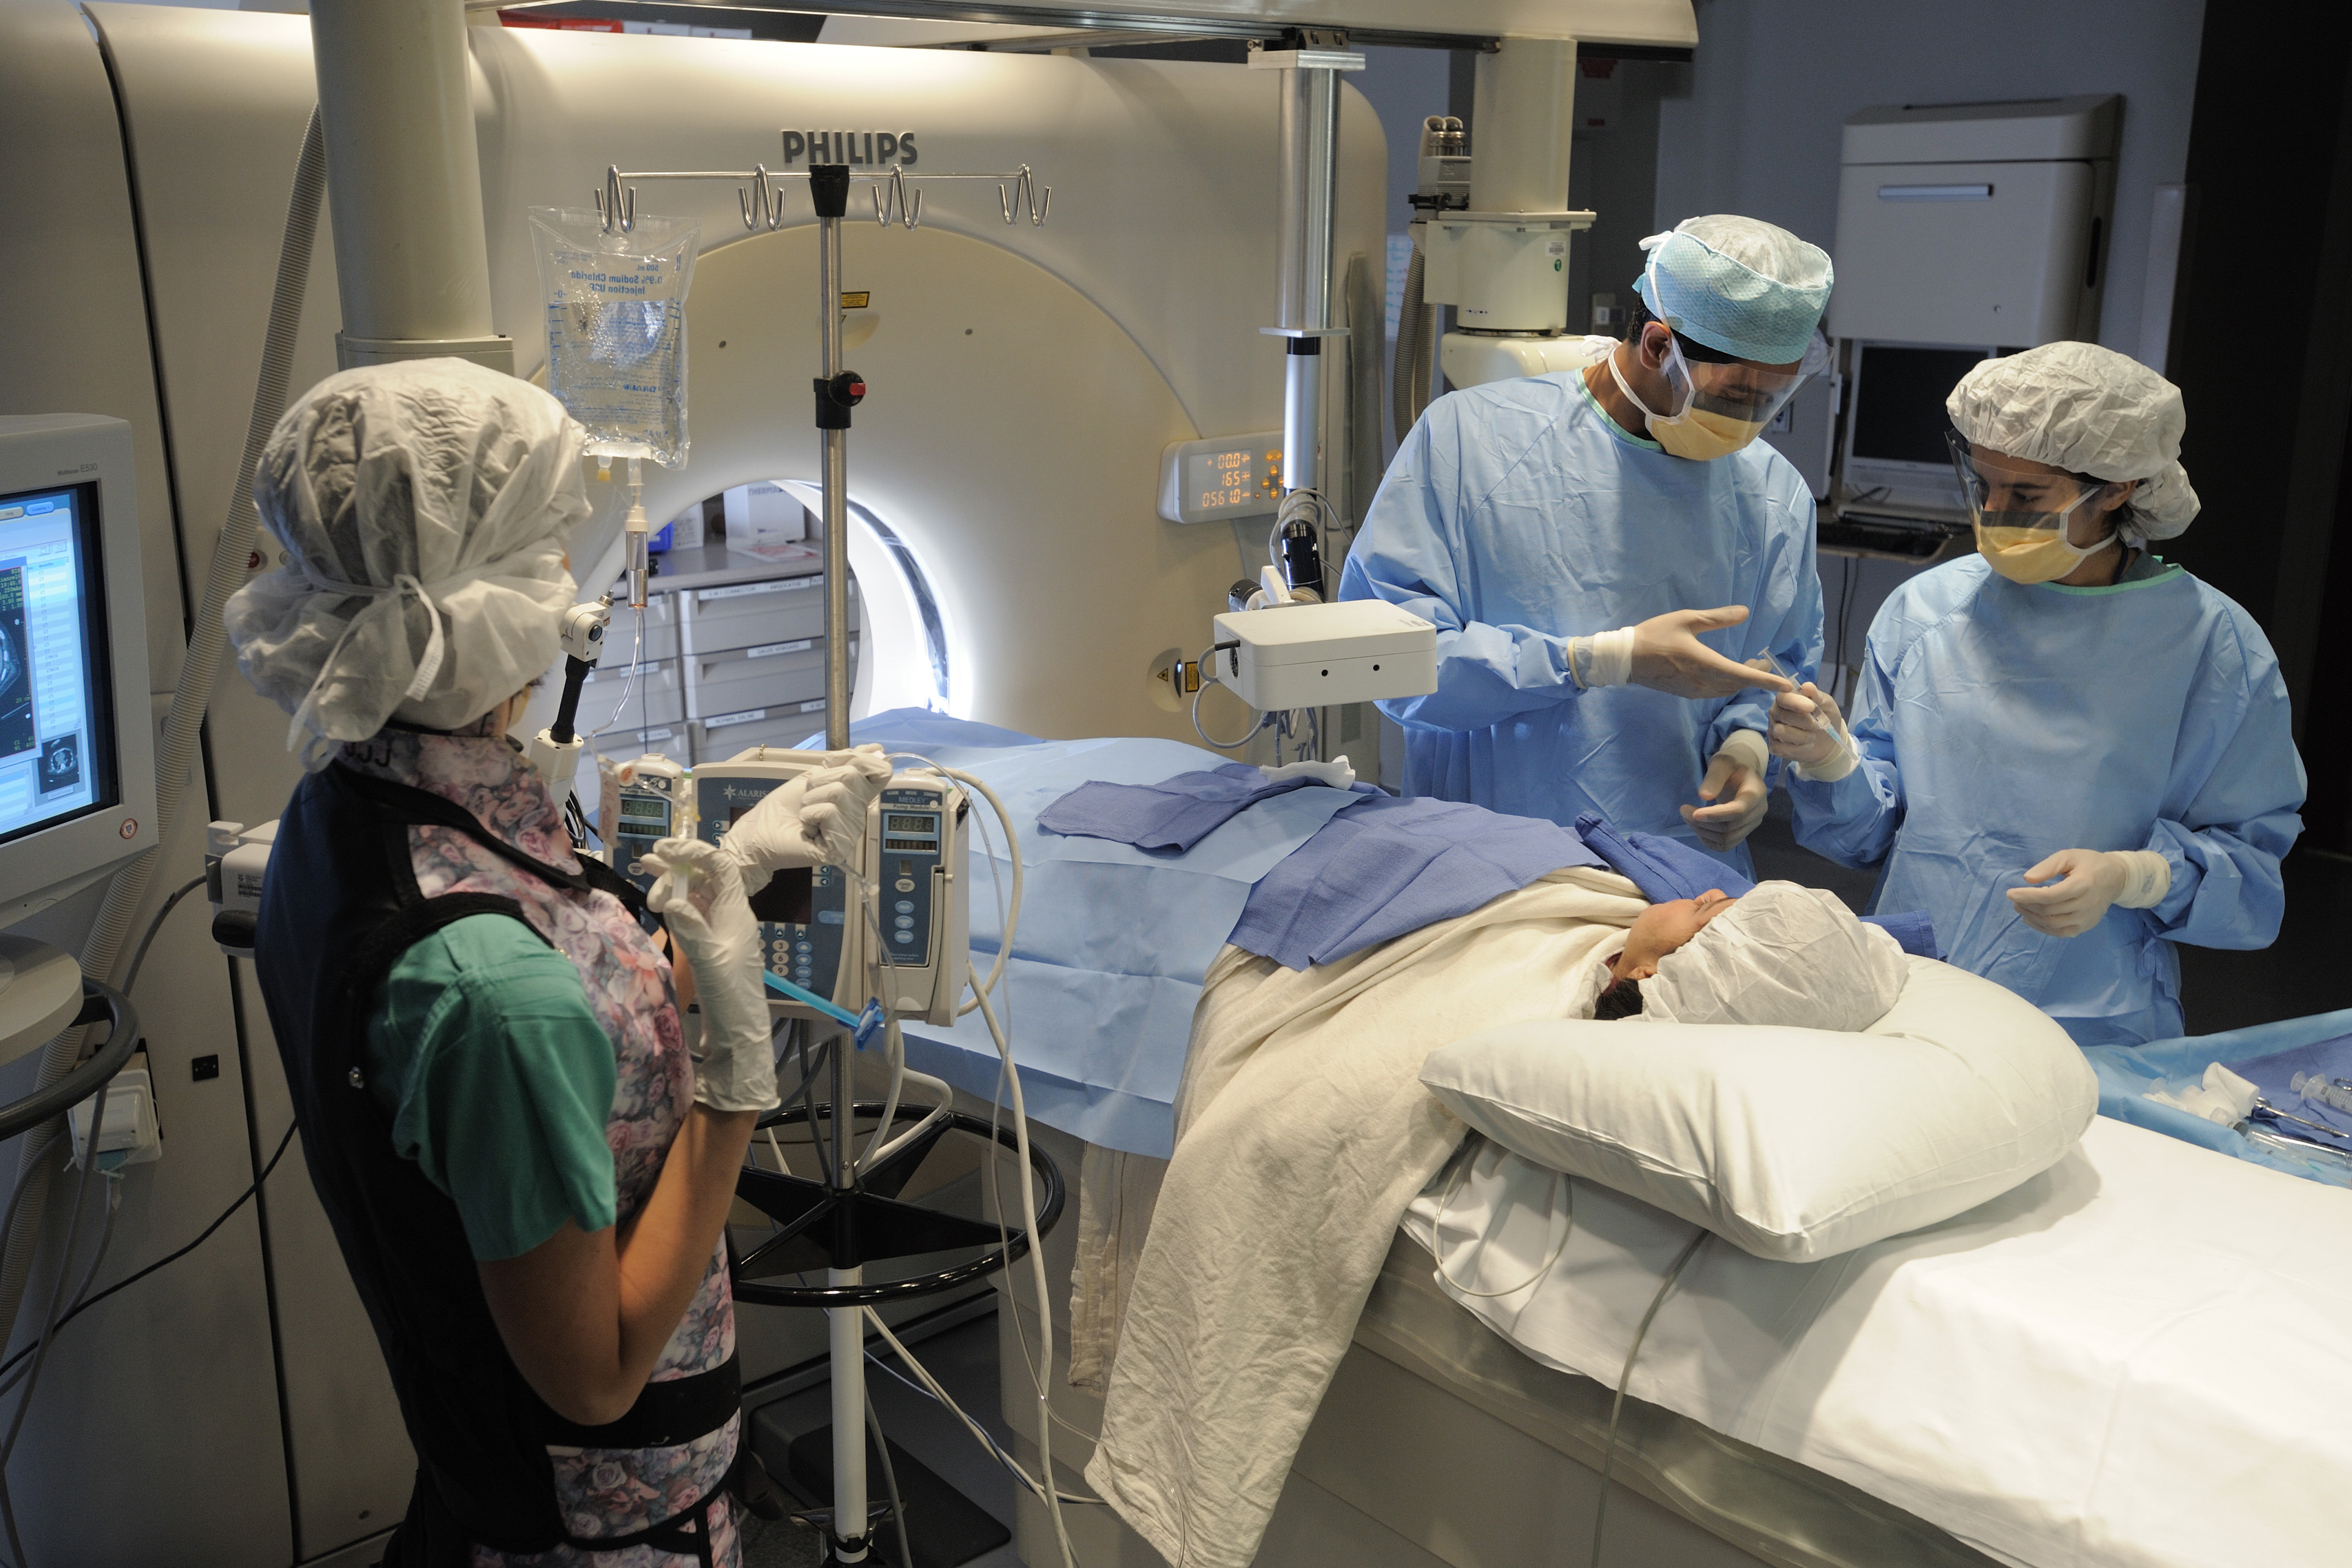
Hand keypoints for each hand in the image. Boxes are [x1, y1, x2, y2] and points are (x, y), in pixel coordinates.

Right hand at [639, 837, 776, 1111]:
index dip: (693, 851)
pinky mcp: (710, 945)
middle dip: (678, 865)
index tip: (662, 850)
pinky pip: (693, 914)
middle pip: (706, 876)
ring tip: (646, 878)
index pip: (719, 865)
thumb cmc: (730, 996)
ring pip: (697, 895)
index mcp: (736, 911)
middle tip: (647, 864)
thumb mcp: (711, 960)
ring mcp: (720, 930)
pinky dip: (676, 904)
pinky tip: (660, 903)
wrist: (738, 1034)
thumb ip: (692, 927)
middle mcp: (730, 915)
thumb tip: (673, 897)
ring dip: (674, 884)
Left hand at [718, 744, 891, 891]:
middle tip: (808, 798)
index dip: (859, 760)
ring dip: (811, 799)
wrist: (758, 833)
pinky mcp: (840, 846)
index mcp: (856, 798)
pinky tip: (806, 829)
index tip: (831, 765)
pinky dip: (809, 814)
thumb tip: (877, 748)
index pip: (879, 771)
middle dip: (821, 779)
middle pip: (853, 775)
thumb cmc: (783, 806)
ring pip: (839, 792)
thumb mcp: (814, 776)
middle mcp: (858, 816)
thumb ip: (844, 762)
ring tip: (805, 815)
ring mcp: (850, 832)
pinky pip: (829, 812)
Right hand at [1629, 607, 1796, 699]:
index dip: (1767, 681)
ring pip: (1727, 690)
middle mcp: (1703, 682)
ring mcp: (1694, 691)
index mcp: (1705, 663)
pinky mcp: (1686, 694)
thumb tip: (1745, 612)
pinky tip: (1727, 675)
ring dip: (1741, 682)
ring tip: (1749, 668)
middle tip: (1765, 663)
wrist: (1625, 659)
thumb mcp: (1686, 619)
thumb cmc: (1655, 635)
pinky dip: (1727, 685)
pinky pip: (1714, 692)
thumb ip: (1717, 618)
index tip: (1787, 685)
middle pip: (1738, 685)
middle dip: (1756, 678)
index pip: (1743, 675)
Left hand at [1680, 750, 1767, 851]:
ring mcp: (1752, 824)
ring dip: (1702, 831)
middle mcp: (1758, 812)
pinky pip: (1725, 846)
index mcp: (1756, 793)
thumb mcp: (1721, 763)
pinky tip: (1697, 826)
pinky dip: (1707, 839)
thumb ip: (1714, 777)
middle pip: (1729, 828)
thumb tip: (1704, 796)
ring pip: (1726, 839)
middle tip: (1683, 810)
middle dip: (1703, 823)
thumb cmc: (1731, 764)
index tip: (1693, 813)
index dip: (1715, 815)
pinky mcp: (1743, 832)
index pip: (1738, 811)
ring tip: (1687, 816)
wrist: (1742, 772)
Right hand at [1768, 682, 1849, 767]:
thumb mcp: (1827, 705)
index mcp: (1786, 699)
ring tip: (1813, 736)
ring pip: (1780, 732)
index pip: (1783, 698)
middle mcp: (1776, 713)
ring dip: (1802, 736)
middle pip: (1782, 715)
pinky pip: (1781, 748)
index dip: (1796, 702)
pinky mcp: (1775, 746)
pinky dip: (1798, 748)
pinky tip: (1808, 746)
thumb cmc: (1825, 718)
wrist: (1828, 741)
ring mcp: (1773, 730)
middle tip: (1818, 725)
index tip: (1811, 707)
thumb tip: (1807, 686)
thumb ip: (1817, 696)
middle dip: (1804, 721)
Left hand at [2006, 849, 2130, 937]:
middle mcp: (2086, 905)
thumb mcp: (2069, 856)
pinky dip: (2042, 927)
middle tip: (2014, 899)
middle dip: (2027, 906)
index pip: (2050, 896)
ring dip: (2032, 918)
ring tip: (2020, 907)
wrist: (2116, 878)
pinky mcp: (2085, 927)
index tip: (2010, 893)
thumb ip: (2048, 866)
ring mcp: (2087, 919)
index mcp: (2083, 884)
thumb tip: (2027, 879)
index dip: (2027, 896)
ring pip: (2053, 924)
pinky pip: (2060, 932)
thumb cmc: (2089, 864)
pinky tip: (2031, 918)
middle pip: (2049, 911)